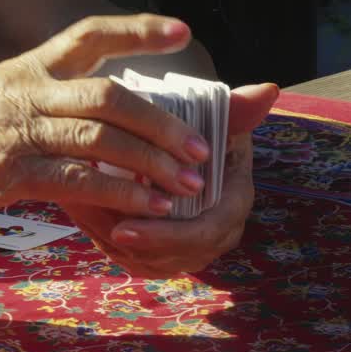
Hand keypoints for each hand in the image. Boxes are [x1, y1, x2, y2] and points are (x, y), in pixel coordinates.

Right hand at [0, 15, 212, 232]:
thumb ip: (48, 104)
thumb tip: (106, 117)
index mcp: (24, 68)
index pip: (88, 34)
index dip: (137, 31)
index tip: (182, 32)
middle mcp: (21, 91)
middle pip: (108, 94)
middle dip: (162, 122)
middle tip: (201, 147)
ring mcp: (12, 131)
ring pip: (99, 137)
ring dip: (152, 162)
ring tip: (188, 182)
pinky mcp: (4, 174)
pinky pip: (76, 179)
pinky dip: (120, 193)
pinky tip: (148, 207)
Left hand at [62, 83, 279, 277]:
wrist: (188, 147)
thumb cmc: (202, 130)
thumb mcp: (218, 116)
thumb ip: (236, 108)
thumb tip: (267, 89)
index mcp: (234, 200)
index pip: (205, 232)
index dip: (166, 235)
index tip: (123, 227)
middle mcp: (219, 231)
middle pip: (180, 254)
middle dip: (138, 246)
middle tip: (96, 230)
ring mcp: (193, 246)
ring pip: (155, 262)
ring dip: (118, 244)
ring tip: (83, 218)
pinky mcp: (168, 252)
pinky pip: (140, 260)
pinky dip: (112, 244)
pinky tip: (85, 220)